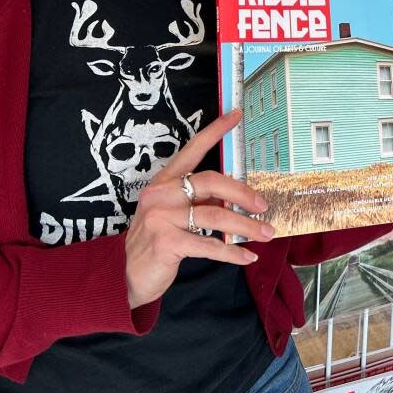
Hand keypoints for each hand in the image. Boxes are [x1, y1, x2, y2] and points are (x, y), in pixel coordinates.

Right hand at [124, 109, 275, 308]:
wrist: (126, 277)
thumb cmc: (156, 243)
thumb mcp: (174, 215)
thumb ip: (199, 201)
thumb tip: (238, 196)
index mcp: (164, 182)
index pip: (192, 149)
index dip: (215, 131)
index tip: (237, 115)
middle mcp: (161, 194)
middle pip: (211, 181)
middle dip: (243, 193)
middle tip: (263, 206)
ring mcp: (161, 217)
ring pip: (215, 214)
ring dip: (246, 226)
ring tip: (266, 233)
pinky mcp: (166, 242)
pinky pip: (209, 244)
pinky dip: (232, 252)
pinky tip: (247, 256)